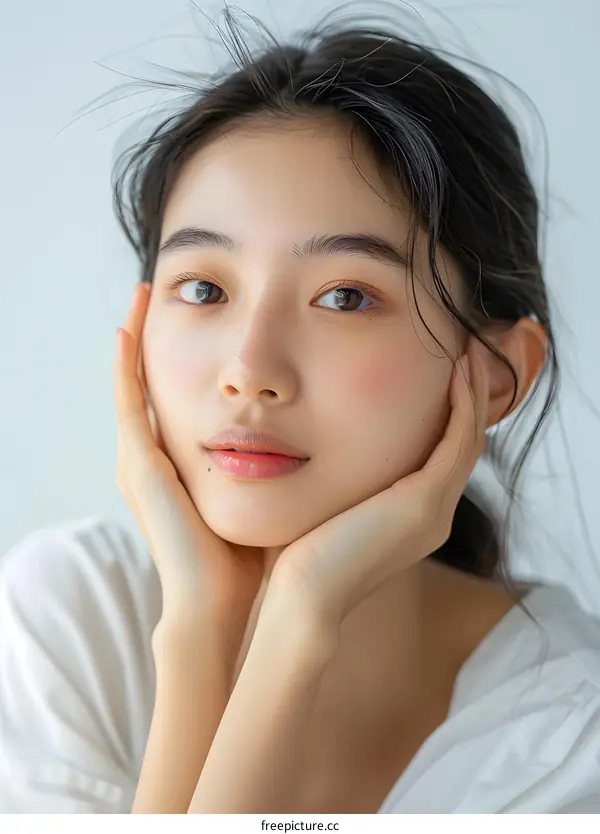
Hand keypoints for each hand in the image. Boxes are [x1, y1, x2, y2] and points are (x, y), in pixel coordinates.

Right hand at [114, 283, 263, 643]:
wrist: (222, 606)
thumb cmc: (251, 556)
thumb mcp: (265, 496)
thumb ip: (282, 466)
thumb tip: (325, 437)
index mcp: (184, 464)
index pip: (182, 395)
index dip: (187, 356)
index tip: (205, 314)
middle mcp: (155, 457)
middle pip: (151, 381)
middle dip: (156, 335)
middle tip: (161, 288)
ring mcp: (141, 460)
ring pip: (133, 383)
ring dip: (135, 338)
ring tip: (142, 291)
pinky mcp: (139, 466)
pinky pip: (127, 403)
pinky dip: (124, 366)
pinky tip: (127, 328)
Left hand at [265, 341, 489, 629]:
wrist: (304, 595)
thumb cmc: (301, 555)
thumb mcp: (329, 506)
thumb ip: (338, 480)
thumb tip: (313, 447)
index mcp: (414, 518)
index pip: (441, 457)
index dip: (448, 415)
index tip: (441, 376)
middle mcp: (434, 515)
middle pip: (463, 445)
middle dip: (467, 400)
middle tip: (466, 358)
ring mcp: (436, 509)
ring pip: (468, 439)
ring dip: (471, 395)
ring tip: (466, 356)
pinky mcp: (427, 500)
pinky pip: (458, 441)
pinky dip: (462, 405)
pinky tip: (456, 373)